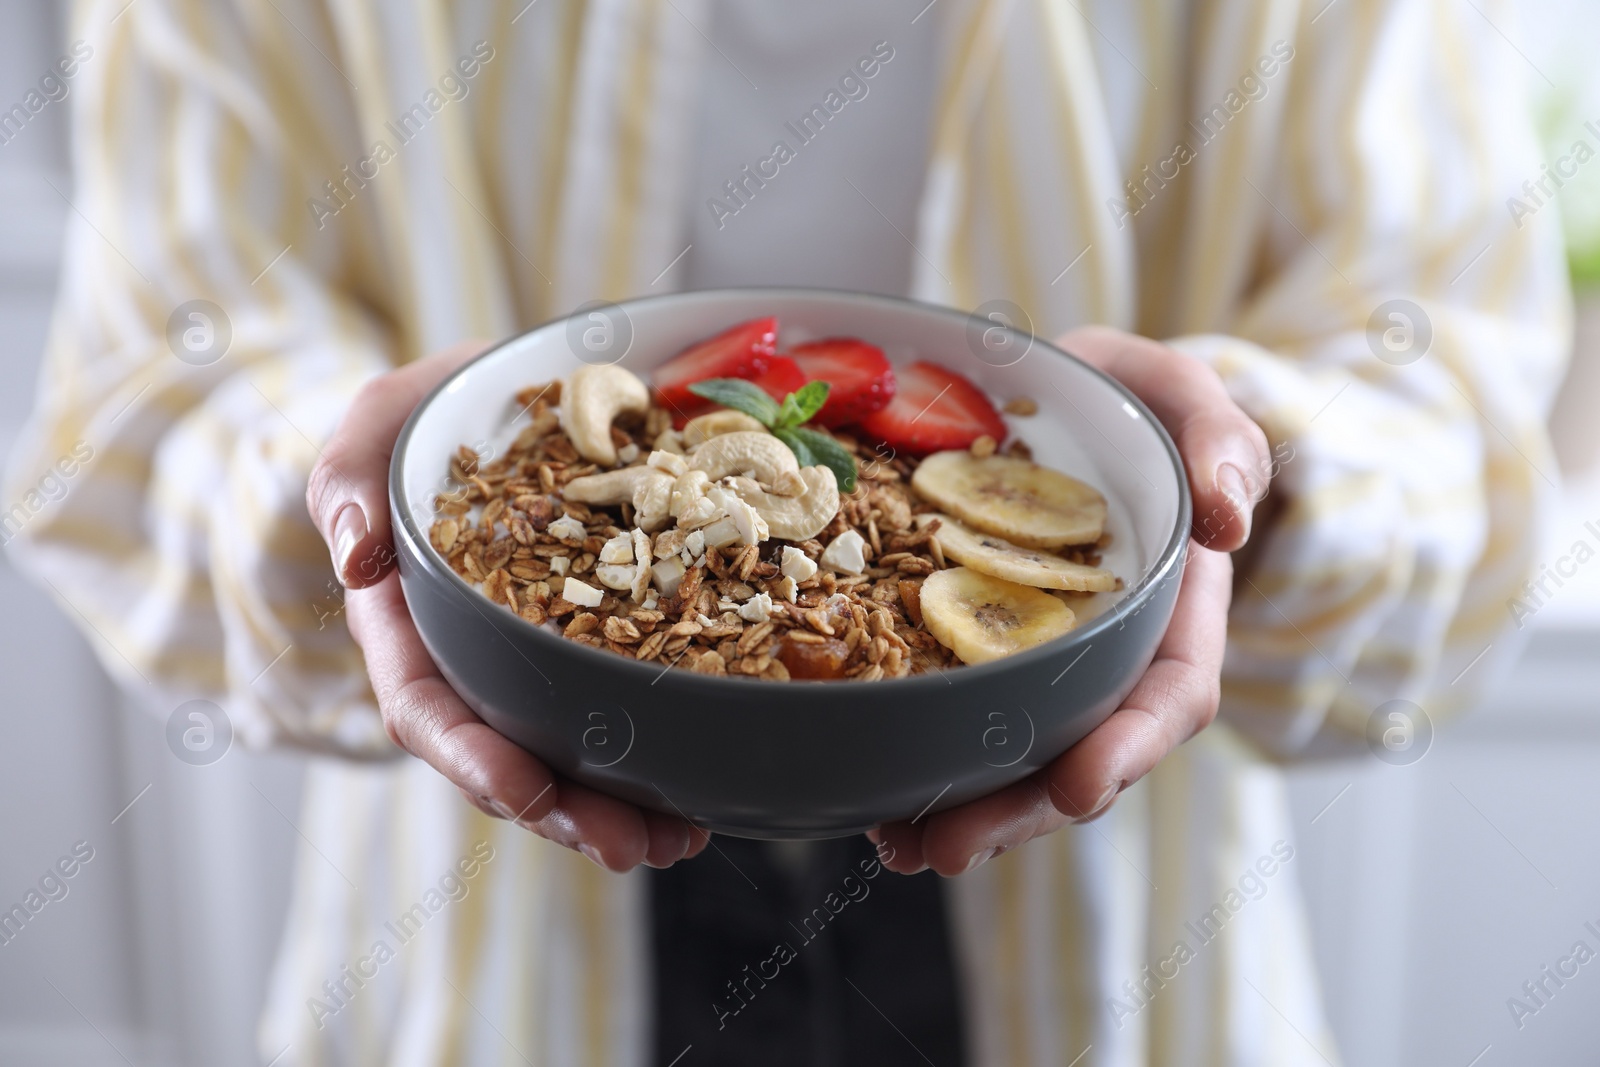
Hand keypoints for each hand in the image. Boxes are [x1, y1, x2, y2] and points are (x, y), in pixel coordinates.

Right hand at [306, 341, 707, 871]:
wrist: (497, 404)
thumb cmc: (425, 417)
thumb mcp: (378, 425)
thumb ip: (349, 476)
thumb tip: (356, 557)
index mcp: (405, 622)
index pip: (426, 706)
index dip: (471, 756)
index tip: (524, 790)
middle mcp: (465, 658)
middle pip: (504, 755)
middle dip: (562, 810)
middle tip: (632, 846)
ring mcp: (526, 661)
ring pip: (563, 754)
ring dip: (618, 808)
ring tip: (681, 839)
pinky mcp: (587, 645)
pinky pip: (616, 712)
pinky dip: (656, 757)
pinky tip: (701, 793)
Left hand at [871, 326, 1270, 875]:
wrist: (1066, 404)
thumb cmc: (1135, 403)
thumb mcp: (1182, 396)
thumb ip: (1220, 438)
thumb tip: (1230, 518)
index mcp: (1173, 606)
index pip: (1167, 693)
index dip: (1128, 746)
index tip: (1078, 787)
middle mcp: (1110, 652)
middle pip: (1081, 752)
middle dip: (1022, 809)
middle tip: (947, 848)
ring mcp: (1045, 660)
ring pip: (1016, 756)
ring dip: (963, 810)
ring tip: (897, 846)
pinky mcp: (980, 649)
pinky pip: (958, 716)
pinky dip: (919, 759)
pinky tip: (871, 798)